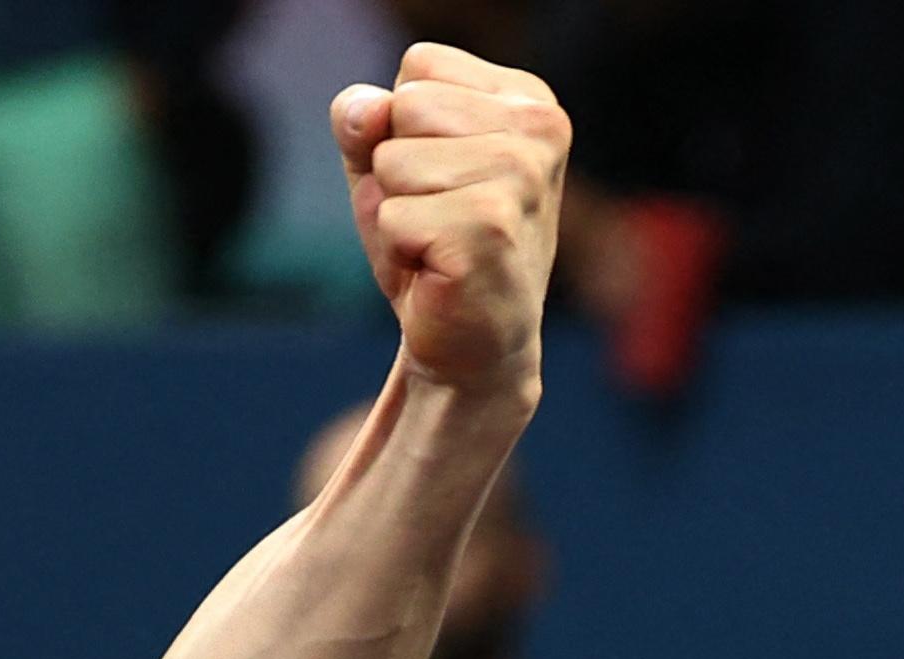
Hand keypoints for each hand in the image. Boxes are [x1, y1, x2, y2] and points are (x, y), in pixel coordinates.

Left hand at [333, 42, 564, 395]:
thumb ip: (365, 121)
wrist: (472, 346)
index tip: (440, 179)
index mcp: (528, 98)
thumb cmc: (433, 246)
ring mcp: (521, 177)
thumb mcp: (387, 166)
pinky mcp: (491, 228)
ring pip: (393, 162)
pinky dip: (398, 250)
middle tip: (438, 218)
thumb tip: (366, 111)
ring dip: (397, 213)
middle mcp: (539, 127)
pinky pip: (392, 216)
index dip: (403, 128)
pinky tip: (440, 271)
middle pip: (403, 108)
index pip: (419, 67)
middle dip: (397, 170)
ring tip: (438, 244)